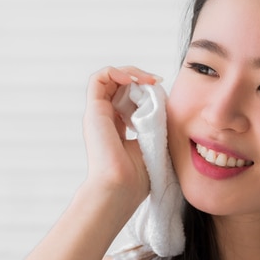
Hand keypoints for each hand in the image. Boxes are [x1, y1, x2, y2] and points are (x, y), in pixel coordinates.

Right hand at [81, 65, 157, 212]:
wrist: (121, 187)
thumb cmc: (139, 176)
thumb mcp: (153, 142)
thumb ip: (155, 124)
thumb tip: (166, 106)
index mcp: (119, 128)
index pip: (129, 98)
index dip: (145, 90)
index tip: (162, 90)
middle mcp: (106, 119)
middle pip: (120, 85)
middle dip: (140, 78)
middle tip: (156, 82)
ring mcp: (98, 114)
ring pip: (110, 78)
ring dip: (131, 73)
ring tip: (147, 81)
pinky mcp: (94, 111)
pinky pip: (99, 78)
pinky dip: (117, 72)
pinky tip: (134, 81)